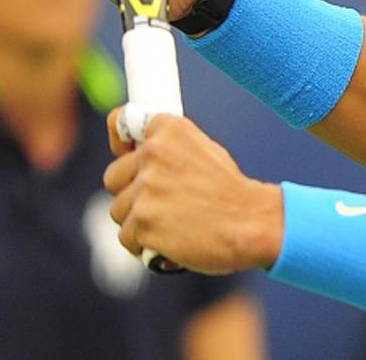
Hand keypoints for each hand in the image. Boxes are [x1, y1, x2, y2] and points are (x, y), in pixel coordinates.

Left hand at [104, 110, 283, 273]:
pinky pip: (126, 237)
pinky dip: (144, 245)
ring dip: (139, 222)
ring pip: (119, 210)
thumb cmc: (231, 192)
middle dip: (131, 192)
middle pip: (113, 177)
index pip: (119, 121)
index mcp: (169, 129)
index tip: (125, 153)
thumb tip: (137, 154)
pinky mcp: (143, 223)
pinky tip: (170, 241)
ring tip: (172, 224)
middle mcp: (153, 153)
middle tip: (161, 202)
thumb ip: (170, 150)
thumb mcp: (205, 151)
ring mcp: (146, 189)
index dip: (120, 143)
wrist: (252, 223)